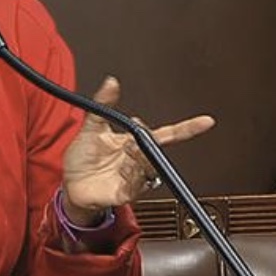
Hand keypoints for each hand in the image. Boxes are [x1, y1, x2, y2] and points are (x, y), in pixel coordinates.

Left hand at [60, 76, 215, 223]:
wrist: (70, 184)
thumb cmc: (83, 159)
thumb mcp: (92, 127)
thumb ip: (103, 104)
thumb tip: (111, 83)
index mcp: (135, 143)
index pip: (167, 134)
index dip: (187, 128)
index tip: (205, 121)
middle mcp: (138, 160)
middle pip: (156, 150)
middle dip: (145, 143)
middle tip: (132, 139)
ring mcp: (134, 177)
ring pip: (149, 167)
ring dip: (137, 158)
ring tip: (124, 152)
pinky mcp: (127, 193)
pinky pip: (138, 185)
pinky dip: (131, 175)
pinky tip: (122, 170)